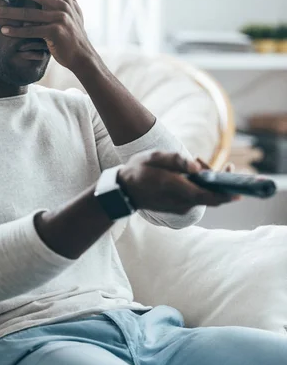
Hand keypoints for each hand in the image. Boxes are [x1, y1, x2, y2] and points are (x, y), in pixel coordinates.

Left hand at [0, 0, 96, 70]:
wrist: (82, 55)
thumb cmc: (75, 32)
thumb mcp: (74, 9)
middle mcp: (62, 5)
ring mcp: (59, 18)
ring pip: (29, 13)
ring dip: (8, 11)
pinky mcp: (55, 33)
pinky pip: (32, 31)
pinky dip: (17, 31)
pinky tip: (3, 30)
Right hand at [118, 151, 239, 214]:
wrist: (125, 191)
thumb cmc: (139, 170)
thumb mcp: (154, 157)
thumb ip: (175, 160)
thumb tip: (196, 166)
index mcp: (175, 187)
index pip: (208, 194)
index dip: (226, 191)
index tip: (239, 184)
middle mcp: (181, 202)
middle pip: (213, 198)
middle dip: (222, 182)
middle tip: (221, 164)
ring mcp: (182, 207)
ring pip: (206, 196)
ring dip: (209, 181)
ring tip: (197, 162)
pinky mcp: (182, 207)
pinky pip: (199, 197)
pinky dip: (202, 185)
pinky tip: (192, 172)